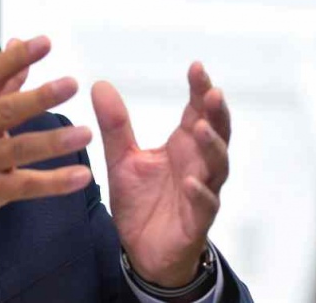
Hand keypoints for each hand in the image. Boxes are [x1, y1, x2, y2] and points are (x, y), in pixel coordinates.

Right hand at [0, 36, 92, 270]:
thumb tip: (19, 41)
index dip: (16, 58)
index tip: (45, 42)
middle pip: (5, 111)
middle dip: (39, 97)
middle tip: (71, 84)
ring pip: (19, 150)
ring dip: (54, 142)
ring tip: (86, 133)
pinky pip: (26, 186)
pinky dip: (55, 182)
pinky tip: (82, 176)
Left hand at [91, 62, 229, 286]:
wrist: (143, 248)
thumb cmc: (141, 200)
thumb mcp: (121, 158)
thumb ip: (115, 125)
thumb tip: (99, 84)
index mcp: (182, 147)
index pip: (196, 112)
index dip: (200, 91)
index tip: (196, 67)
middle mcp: (197, 165)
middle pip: (216, 133)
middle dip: (216, 113)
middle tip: (212, 92)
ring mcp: (201, 191)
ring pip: (216, 166)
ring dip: (211, 147)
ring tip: (200, 128)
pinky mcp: (196, 220)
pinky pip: (203, 205)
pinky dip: (200, 193)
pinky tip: (191, 182)